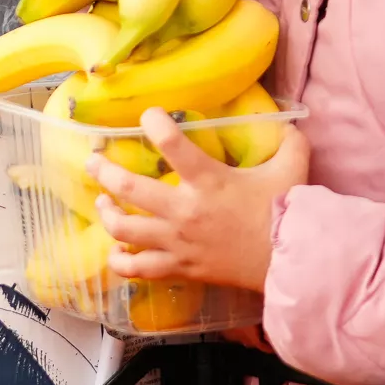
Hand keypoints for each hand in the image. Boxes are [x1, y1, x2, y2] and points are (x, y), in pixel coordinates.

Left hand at [93, 111, 309, 291]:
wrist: (288, 265)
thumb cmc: (284, 213)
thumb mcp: (291, 168)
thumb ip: (288, 140)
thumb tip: (288, 120)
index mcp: (208, 180)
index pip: (170, 144)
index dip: (154, 123)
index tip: (149, 115)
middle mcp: (184, 211)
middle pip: (129, 187)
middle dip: (104, 170)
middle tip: (93, 160)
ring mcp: (177, 242)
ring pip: (124, 228)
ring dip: (106, 212)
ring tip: (102, 201)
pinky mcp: (179, 267)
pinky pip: (138, 269)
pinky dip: (120, 261)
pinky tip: (116, 251)